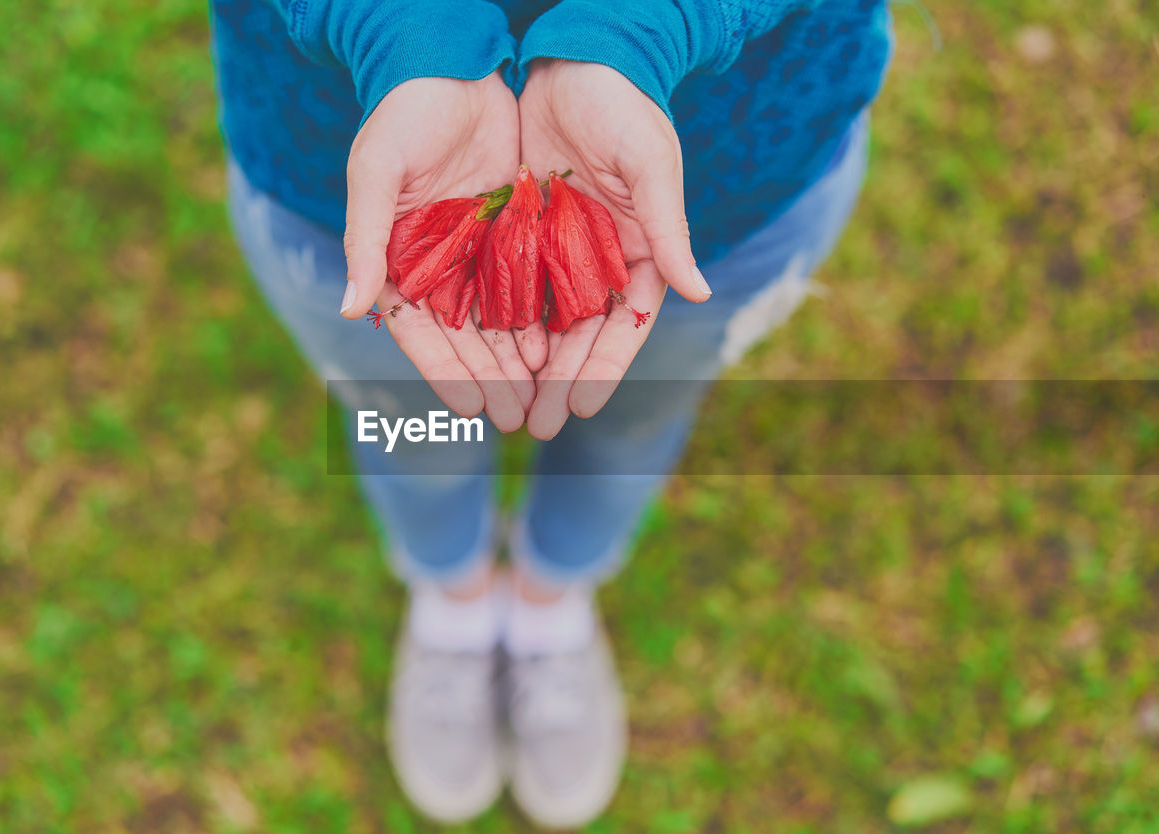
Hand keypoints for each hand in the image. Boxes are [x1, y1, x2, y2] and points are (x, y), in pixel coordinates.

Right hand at [342, 73, 547, 432]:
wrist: (449, 64)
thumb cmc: (402, 115)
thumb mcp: (377, 171)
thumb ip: (365, 239)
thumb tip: (349, 306)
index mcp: (396, 261)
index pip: (419, 332)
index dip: (444, 373)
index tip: (471, 408)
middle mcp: (437, 267)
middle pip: (466, 340)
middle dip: (491, 381)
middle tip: (516, 420)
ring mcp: (476, 253)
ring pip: (500, 322)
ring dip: (520, 362)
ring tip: (543, 399)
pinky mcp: (512, 234)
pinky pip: (529, 287)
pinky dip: (543, 320)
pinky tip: (562, 350)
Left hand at [519, 60, 710, 439]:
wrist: (578, 54)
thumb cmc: (624, 104)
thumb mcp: (650, 164)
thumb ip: (669, 230)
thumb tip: (700, 292)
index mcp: (641, 248)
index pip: (624, 323)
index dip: (604, 367)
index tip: (581, 407)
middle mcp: (603, 257)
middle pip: (581, 335)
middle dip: (560, 383)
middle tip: (537, 428)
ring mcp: (563, 247)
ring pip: (544, 321)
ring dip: (528, 365)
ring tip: (509, 408)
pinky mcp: (526, 231)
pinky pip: (513, 287)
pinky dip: (502, 322)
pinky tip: (485, 356)